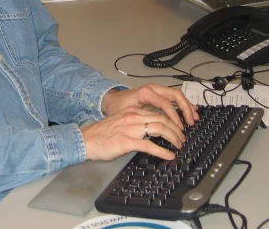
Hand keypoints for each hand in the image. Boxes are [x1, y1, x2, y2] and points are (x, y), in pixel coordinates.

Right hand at [80, 84, 198, 161]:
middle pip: (162, 119)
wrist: (86, 140)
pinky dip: (162, 151)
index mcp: (132, 111)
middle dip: (176, 129)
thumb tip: (151, 130)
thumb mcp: (120, 122)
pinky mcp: (127, 141)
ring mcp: (130, 129)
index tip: (178, 129)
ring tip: (179, 145)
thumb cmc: (101, 134)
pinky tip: (169, 156)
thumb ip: (135, 122)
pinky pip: (149, 145)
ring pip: (159, 129)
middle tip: (182, 138)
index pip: (158, 113)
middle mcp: (133, 117)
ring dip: (173, 137)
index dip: (172, 121)